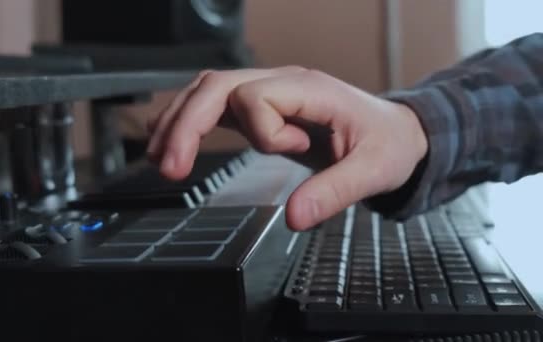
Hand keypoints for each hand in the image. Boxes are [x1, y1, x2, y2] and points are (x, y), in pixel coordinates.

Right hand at [146, 67, 427, 230]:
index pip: (255, 95)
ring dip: (179, 121)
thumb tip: (294, 217)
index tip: (294, 150)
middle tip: (168, 167)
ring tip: (157, 156)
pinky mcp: (262, 108)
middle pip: (216, 86)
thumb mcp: (374, 169)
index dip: (264, 131)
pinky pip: (216, 103)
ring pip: (208, 91)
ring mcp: (270, 92)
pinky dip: (188, 119)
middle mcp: (283, 83)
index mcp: (309, 89)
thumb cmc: (388, 143)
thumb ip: (335, 192)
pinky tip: (169, 136)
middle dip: (186, 125)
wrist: (396, 131)